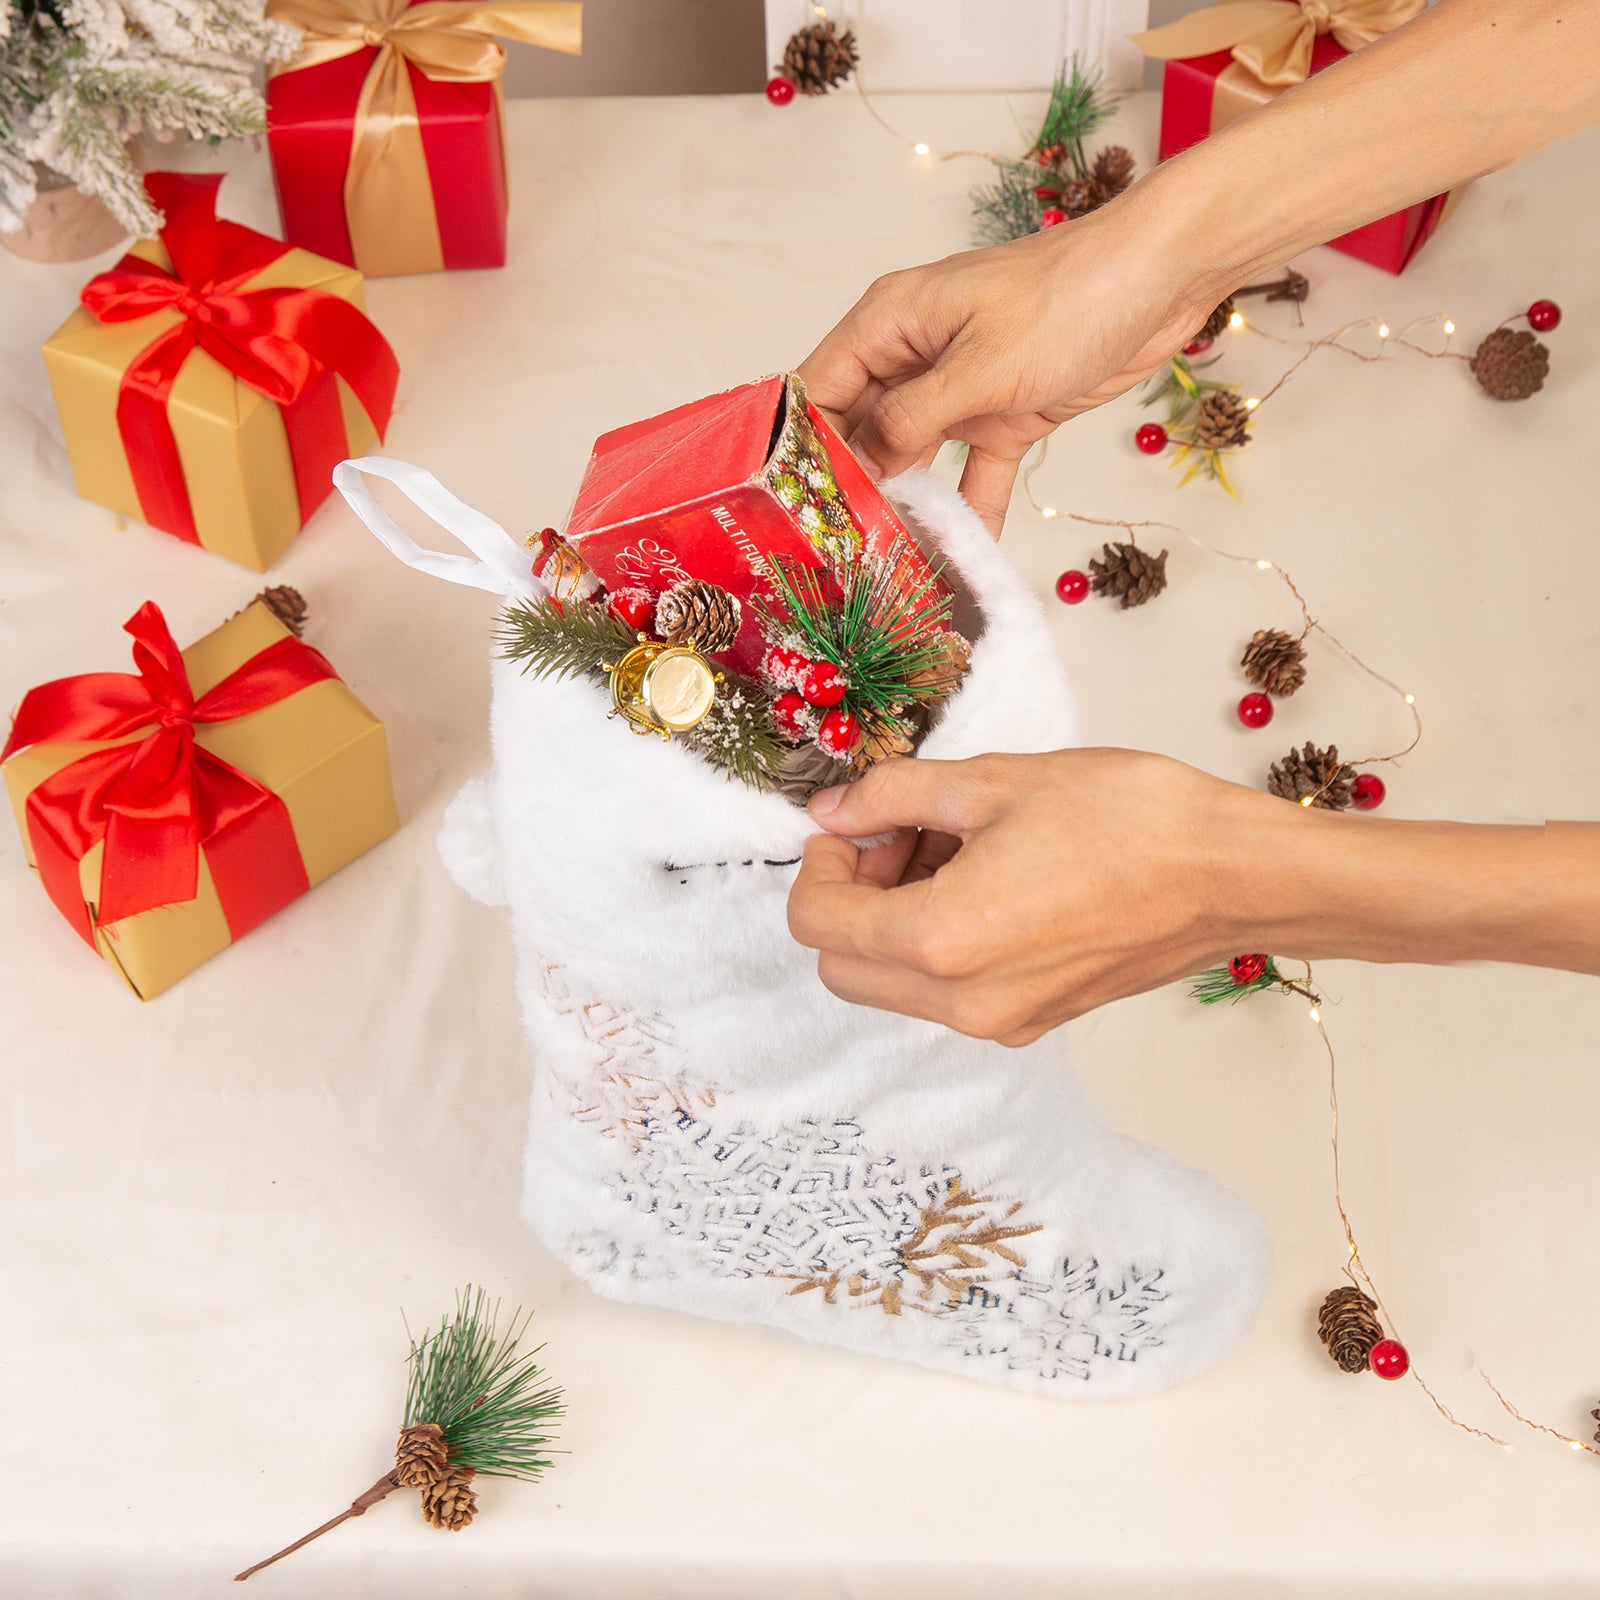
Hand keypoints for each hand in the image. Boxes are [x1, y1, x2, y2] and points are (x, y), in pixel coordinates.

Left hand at [786, 749, 1265, 1044]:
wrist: (1234, 876)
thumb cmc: (1128, 820)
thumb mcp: (994, 781)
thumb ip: (892, 795)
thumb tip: (832, 810)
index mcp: (940, 942)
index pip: (817, 923)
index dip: (816, 864)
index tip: (849, 821)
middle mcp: (962, 1003)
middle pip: (842, 967)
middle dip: (848, 896)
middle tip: (896, 832)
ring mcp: (1000, 1022)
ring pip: (893, 983)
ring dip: (893, 917)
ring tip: (952, 844)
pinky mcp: (1033, 1021)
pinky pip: (947, 992)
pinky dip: (939, 940)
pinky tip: (987, 876)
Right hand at [797, 197, 1220, 535]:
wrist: (1162, 280)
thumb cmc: (1068, 299)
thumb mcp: (980, 367)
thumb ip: (913, 420)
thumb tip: (864, 466)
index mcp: (891, 322)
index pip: (819, 388)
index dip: (801, 445)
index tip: (796, 506)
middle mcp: (914, 356)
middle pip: (859, 429)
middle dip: (847, 485)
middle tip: (836, 551)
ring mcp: (957, 387)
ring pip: (910, 456)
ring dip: (901, 505)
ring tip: (880, 564)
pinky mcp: (1002, 414)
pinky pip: (970, 472)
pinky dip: (965, 510)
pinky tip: (955, 559)